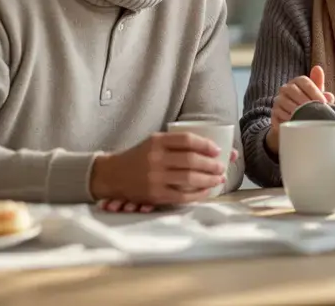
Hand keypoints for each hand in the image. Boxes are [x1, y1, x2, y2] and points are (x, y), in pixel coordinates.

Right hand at [89, 132, 233, 208]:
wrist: (113, 175)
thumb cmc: (140, 157)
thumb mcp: (154, 142)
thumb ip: (178, 144)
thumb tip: (212, 147)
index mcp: (157, 141)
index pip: (187, 140)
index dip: (205, 144)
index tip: (217, 150)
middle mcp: (156, 158)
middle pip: (191, 160)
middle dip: (211, 164)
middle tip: (221, 167)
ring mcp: (155, 177)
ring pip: (190, 178)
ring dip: (209, 179)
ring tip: (218, 179)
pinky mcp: (155, 194)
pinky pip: (183, 195)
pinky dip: (198, 194)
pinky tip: (206, 191)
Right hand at [265, 65, 334, 152]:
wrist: (295, 120)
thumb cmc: (309, 105)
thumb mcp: (318, 99)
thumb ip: (324, 95)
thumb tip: (329, 96)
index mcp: (298, 82)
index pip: (304, 81)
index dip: (314, 91)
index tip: (323, 102)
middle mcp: (286, 88)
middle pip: (292, 90)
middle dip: (305, 101)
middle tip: (315, 111)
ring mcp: (278, 100)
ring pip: (285, 102)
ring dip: (296, 110)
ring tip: (307, 117)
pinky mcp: (274, 112)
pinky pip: (279, 113)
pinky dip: (288, 118)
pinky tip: (296, 123)